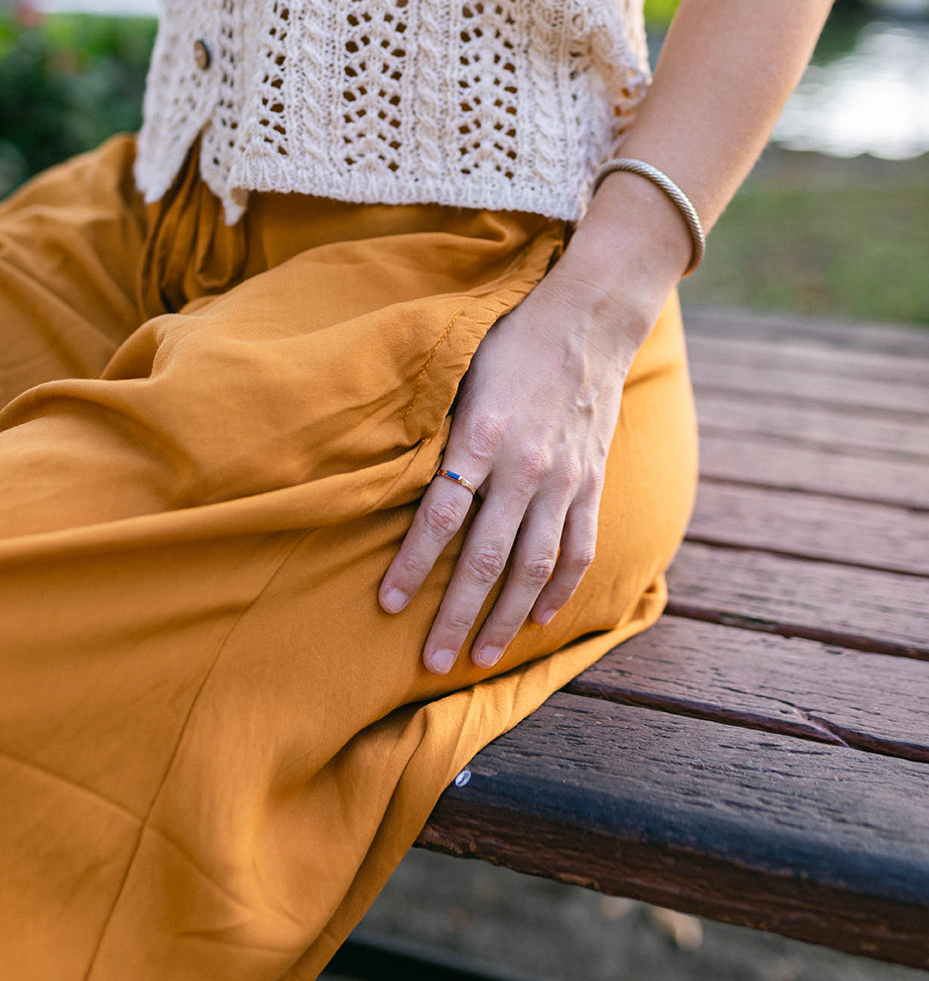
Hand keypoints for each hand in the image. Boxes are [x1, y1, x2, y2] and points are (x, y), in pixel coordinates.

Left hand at [378, 265, 642, 673]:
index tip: (389, 605)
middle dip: (456, 616)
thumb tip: (394, 474)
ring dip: (506, 618)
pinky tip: (538, 617)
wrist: (589, 319)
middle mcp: (524, 468)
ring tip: (482, 656)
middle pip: (484, 559)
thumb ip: (436, 428)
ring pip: (533, 567)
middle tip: (431, 661)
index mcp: (481, 436)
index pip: (439, 517)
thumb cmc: (510, 340)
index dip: (412, 566)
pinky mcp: (591, 483)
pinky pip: (577, 548)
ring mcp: (564, 481)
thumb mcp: (461, 372)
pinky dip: (559, 589)